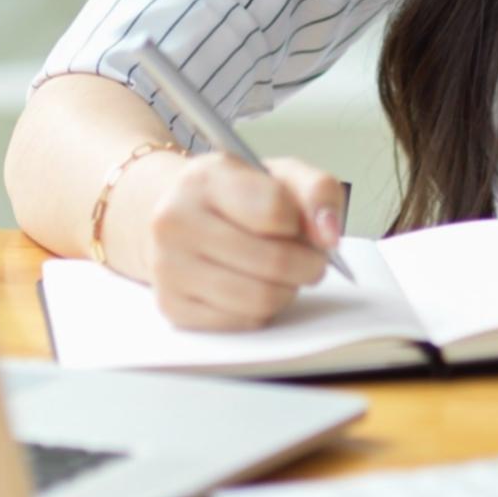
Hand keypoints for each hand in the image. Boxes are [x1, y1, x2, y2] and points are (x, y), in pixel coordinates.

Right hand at [124, 152, 346, 330]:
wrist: (177, 215)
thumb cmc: (237, 196)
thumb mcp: (280, 174)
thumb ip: (317, 191)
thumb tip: (328, 236)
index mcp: (206, 178)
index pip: (274, 210)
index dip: (301, 222)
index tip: (299, 223)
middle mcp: (176, 221)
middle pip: (273, 262)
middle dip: (308, 265)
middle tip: (311, 260)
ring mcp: (169, 267)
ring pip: (259, 299)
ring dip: (287, 291)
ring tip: (285, 275)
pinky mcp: (173, 305)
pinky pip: (242, 322)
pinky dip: (262, 310)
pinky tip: (255, 287)